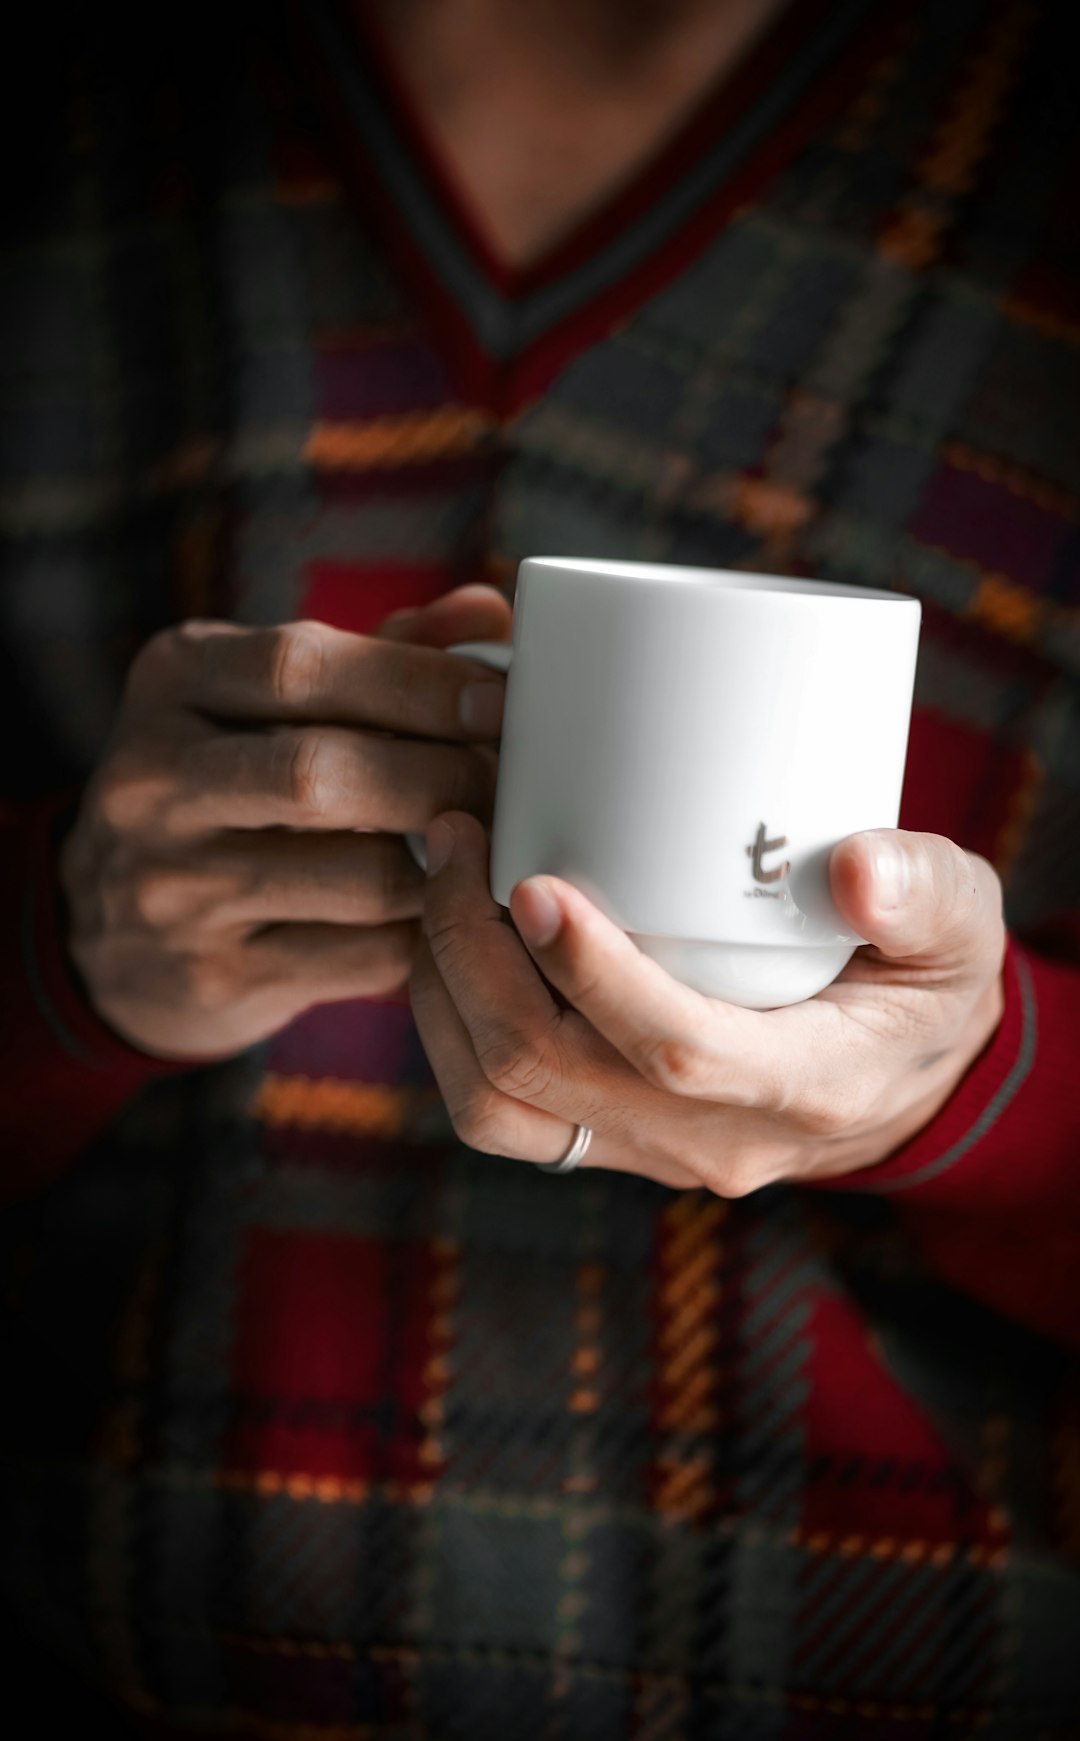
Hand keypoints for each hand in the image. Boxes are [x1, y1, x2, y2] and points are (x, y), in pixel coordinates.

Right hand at [60, 587, 511, 1059]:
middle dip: (442, 775)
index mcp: (171, 684)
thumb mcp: (265, 701)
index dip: (416, 681)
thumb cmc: (230, 787)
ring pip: (356, 876)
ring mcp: (173, 889)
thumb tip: (486, 614)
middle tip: (510, 783)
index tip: (498, 699)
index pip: (299, 665)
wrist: (121, 938)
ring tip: (494, 844)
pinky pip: (361, 955)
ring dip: (448, 863)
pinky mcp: (213, 975)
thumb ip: (376, 654)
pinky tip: (449, 910)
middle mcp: (151, 783)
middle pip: (322, 773)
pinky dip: (425, 932)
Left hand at [410, 814, 1005, 1189]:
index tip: (532, 881)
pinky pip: (501, 1110)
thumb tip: (857, 866)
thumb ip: (923, 890)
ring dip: (443, 994)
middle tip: (453, 840)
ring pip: (501, 1107)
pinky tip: (449, 937)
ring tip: (436, 882)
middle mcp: (715, 1139)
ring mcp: (651, 1151)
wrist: (906, 1083)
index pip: (674, 1050)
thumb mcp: (962, 926)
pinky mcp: (611, 1139)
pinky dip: (451, 1026)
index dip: (592, 974)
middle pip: (550, 1075)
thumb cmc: (927, 984)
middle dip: (473, 956)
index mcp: (809, 1086)